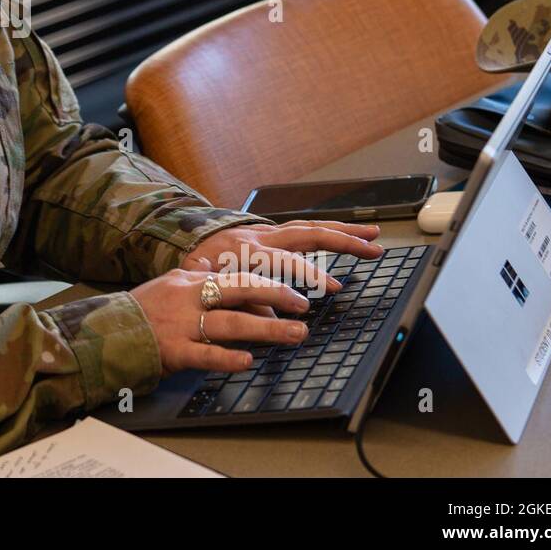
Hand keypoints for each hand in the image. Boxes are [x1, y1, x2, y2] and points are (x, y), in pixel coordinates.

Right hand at [131, 268, 310, 374]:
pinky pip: (204, 354)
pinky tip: (247, 361)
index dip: (271, 283)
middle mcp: (189, 297)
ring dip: (266, 329)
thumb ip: (203, 282)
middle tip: (304, 305)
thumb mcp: (173, 286)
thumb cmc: (144, 311)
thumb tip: (235, 282)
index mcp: (191, 279)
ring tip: (294, 334)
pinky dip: (226, 357)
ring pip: (229, 322)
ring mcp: (181, 324)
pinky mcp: (172, 350)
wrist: (106, 331)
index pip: (237, 275)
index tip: (297, 292)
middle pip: (239, 289)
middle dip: (276, 295)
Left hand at [181, 220, 382, 294]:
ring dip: (342, 231)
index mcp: (243, 250)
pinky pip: (301, 229)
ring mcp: (265, 231)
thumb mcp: (210, 290)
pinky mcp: (268, 232)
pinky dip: (327, 231)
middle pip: (306, 233)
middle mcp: (259, 235)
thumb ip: (242, 305)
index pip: (284, 259)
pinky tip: (349, 236)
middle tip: (373, 248)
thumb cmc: (194, 269)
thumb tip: (274, 324)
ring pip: (308, 226)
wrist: (177, 239)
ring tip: (372, 236)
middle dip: (342, 239)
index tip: (334, 288)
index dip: (310, 274)